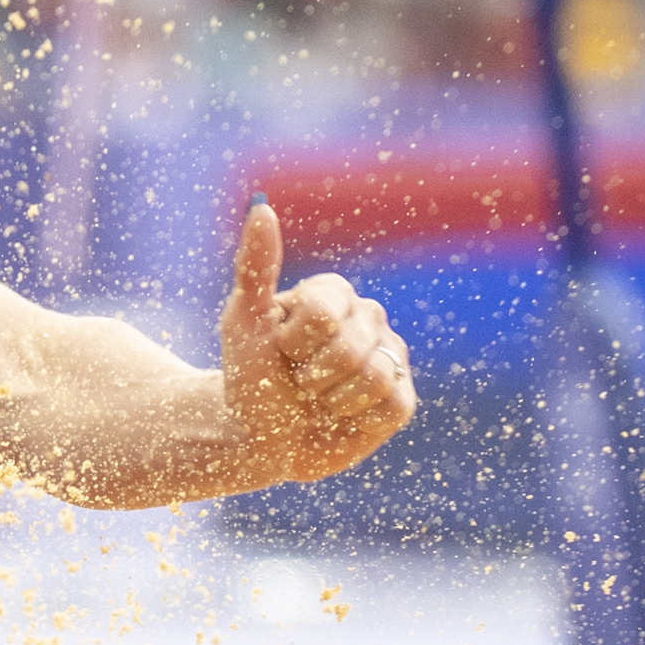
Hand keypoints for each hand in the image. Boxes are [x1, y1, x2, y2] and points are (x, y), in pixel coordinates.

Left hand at [218, 197, 416, 482]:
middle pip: (348, 348)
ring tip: (317, 401)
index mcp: (333, 293)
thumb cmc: (251, 377)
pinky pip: (392, 405)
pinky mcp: (402, 399)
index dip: (291, 342)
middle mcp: (368, 318)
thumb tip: (261, 206)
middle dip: (309, 375)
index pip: (323, 312)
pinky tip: (340, 416)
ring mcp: (390, 357)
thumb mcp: (242, 322)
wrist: (259, 438)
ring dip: (330, 400)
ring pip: (374, 377)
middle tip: (296, 381)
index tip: (278, 349)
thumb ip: (255, 265)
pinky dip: (355, 419)